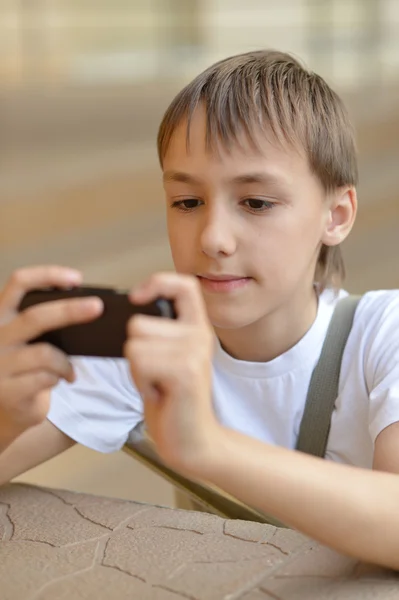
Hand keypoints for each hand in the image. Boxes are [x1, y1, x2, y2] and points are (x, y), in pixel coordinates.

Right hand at [0, 266, 102, 447]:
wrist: (2, 411)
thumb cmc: (22, 369)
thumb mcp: (26, 340)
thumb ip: (43, 325)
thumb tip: (87, 309)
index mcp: (0, 316)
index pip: (18, 283)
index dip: (47, 275)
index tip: (76, 278)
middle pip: (35, 317)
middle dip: (69, 310)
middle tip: (97, 307)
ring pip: (45, 354)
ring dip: (65, 362)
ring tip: (69, 369)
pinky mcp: (6, 391)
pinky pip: (46, 378)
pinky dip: (60, 377)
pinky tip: (62, 380)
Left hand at [126, 272, 220, 476]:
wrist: (191, 440)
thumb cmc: (173, 401)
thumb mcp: (167, 358)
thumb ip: (158, 333)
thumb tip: (130, 310)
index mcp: (196, 328)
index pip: (183, 285)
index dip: (157, 282)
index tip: (136, 297)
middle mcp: (200, 335)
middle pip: (138, 322)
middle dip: (135, 351)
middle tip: (155, 374)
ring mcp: (195, 352)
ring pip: (135, 343)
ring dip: (136, 369)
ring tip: (157, 383)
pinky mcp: (185, 371)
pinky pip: (139, 361)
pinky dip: (139, 381)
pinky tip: (158, 393)